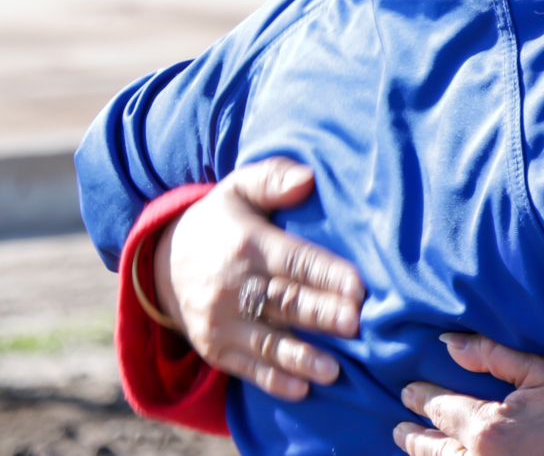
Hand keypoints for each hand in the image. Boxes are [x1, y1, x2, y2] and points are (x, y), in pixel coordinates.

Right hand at [153, 158, 365, 399]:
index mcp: (247, 245)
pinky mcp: (215, 349)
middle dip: (321, 314)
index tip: (359, 286)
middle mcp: (232, 287)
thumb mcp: (239, 188)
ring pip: (267, 342)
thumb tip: (308, 178)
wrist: (161, 262)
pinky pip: (246, 368)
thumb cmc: (221, 221)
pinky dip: (273, 381)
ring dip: (302, 357)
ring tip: (335, 370)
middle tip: (356, 324)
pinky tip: (302, 390)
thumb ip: (274, 178)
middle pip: (285, 302)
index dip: (326, 274)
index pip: (293, 261)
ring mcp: (220, 322)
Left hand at [394, 334, 543, 455]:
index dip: (423, 399)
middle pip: (434, 451)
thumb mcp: (541, 371)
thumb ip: (492, 356)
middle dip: (414, 437)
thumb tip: (449, 343)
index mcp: (487, 429)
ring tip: (414, 446)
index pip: (442, 410)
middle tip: (399, 428)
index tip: (408, 391)